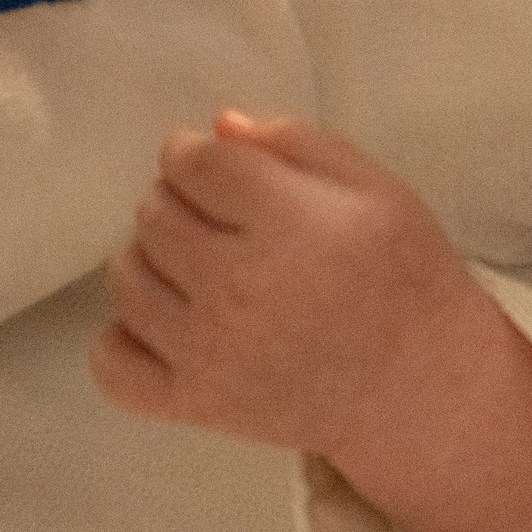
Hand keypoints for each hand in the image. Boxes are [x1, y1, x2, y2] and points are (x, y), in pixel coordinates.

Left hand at [93, 109, 491, 460]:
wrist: (422, 386)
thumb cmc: (407, 276)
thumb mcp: (379, 189)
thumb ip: (298, 145)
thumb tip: (217, 128)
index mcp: (291, 223)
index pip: (197, 164)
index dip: (192, 151)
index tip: (208, 163)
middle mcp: (238, 285)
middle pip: (154, 213)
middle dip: (175, 199)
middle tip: (214, 215)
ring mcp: (207, 351)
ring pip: (125, 277)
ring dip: (148, 257)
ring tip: (192, 264)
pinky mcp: (191, 404)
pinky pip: (110, 361)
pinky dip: (123, 336)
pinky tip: (166, 321)